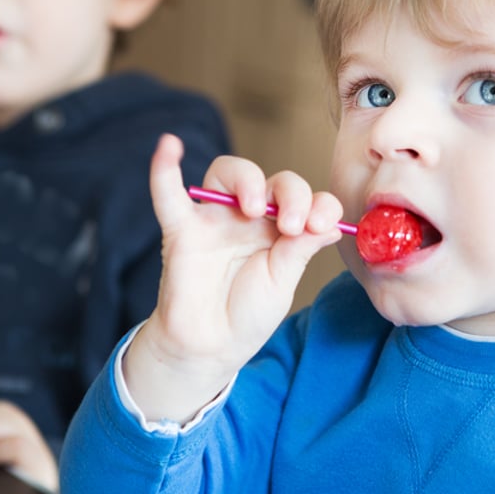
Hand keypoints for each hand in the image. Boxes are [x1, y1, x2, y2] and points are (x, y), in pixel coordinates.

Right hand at [124, 134, 343, 422]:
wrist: (210, 347)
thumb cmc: (247, 313)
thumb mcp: (283, 283)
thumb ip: (300, 251)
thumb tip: (330, 224)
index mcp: (281, 227)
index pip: (305, 199)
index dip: (320, 204)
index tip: (324, 224)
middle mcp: (250, 216)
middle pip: (272, 180)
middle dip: (291, 194)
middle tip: (293, 224)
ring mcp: (215, 218)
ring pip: (227, 172)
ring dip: (247, 180)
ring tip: (256, 207)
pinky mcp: (182, 230)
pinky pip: (169, 195)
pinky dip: (164, 170)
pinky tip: (169, 146)